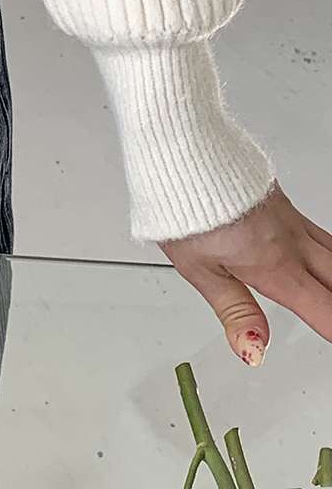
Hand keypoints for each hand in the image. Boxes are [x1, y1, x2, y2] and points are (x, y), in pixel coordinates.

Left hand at [160, 184, 331, 362]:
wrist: (181, 148)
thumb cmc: (182, 203)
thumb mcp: (199, 269)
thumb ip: (234, 310)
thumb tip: (254, 349)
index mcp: (273, 264)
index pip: (324, 310)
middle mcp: (290, 241)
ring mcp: (289, 218)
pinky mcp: (283, 200)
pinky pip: (319, 230)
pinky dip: (331, 250)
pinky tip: (325, 255)